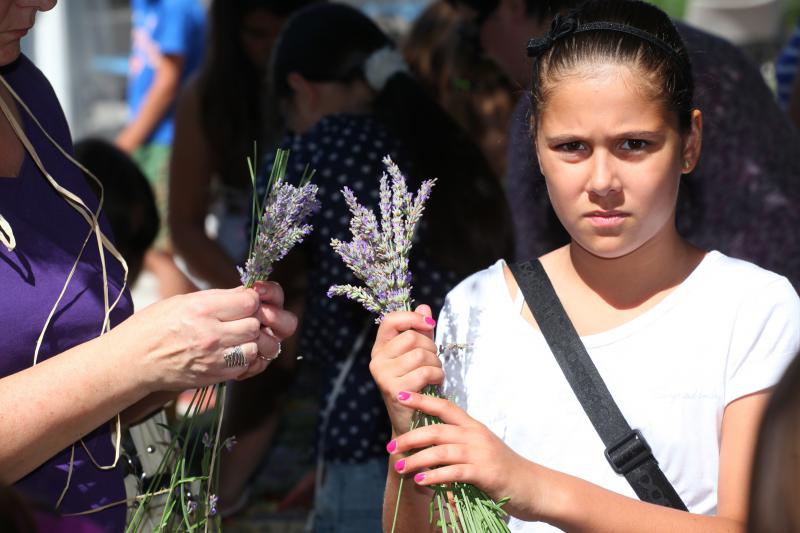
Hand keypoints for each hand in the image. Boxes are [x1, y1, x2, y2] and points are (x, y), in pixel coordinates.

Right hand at [123, 283, 295, 391]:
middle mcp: (210, 333)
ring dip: (252, 341)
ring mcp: (213, 358)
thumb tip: (248, 293)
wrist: (131, 361)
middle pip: (255, 325)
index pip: (250, 302)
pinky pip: (245, 367)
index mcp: (201, 308)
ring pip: (255, 347)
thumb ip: (218, 298)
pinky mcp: (213, 376)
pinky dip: (246, 359)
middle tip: (243, 320)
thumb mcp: (182, 300)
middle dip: (254, 320)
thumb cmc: (153, 325)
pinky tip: (235, 352)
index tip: (245, 302)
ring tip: (240, 337)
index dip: (253, 300)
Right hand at [369, 305, 440, 435]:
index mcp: (380, 348)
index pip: (391, 320)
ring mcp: (383, 376)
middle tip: (433, 361)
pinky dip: (437, 376)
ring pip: (421, 355)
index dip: (413, 317)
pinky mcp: (394, 390)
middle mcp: (377, 360)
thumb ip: (421, 331)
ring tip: (435, 373)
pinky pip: (425, 372)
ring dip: (436, 363)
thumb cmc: (417, 384)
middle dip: (431, 347)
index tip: (429, 324)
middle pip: (412, 337)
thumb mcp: (418, 354)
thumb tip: (424, 307)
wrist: (413, 421)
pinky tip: (435, 383)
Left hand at [387, 391, 543, 521]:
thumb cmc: (505, 469)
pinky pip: (453, 472)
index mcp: (473, 426)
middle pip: (436, 429)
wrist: (534, 487)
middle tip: (390, 445)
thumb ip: (459, 443)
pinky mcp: (484, 473)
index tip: (400, 395)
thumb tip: (430, 443)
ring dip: (416, 459)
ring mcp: (480, 454)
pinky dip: (435, 476)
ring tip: (399, 467)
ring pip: (440, 451)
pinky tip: (421, 480)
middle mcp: (475, 435)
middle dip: (410, 437)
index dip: (422, 399)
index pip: (444, 406)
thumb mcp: (482, 449)